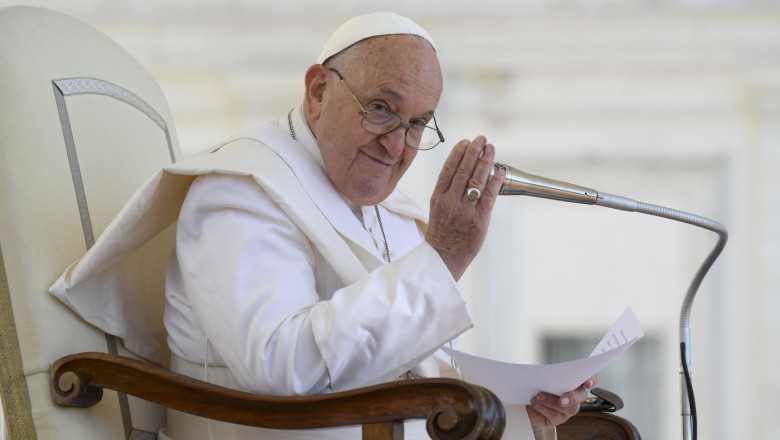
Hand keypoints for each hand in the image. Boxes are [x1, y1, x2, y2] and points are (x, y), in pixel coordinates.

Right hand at [425, 136, 504, 279]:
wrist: (443, 257)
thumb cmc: (442, 233)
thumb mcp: (437, 208)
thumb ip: (448, 190)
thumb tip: (463, 170)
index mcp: (438, 197)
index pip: (448, 169)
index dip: (457, 153)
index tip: (465, 142)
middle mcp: (450, 202)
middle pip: (463, 171)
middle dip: (473, 152)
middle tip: (481, 139)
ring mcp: (465, 211)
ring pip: (476, 180)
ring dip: (485, 162)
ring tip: (490, 149)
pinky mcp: (478, 220)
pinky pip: (488, 196)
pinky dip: (495, 181)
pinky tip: (499, 171)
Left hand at [526, 375, 596, 427]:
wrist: (521, 397)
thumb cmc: (535, 383)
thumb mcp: (541, 374)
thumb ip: (549, 372)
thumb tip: (548, 372)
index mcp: (573, 381)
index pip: (589, 378)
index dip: (591, 379)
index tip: (587, 383)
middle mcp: (574, 395)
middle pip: (581, 396)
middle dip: (572, 398)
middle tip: (561, 400)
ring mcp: (567, 408)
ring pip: (568, 408)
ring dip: (552, 401)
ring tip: (538, 396)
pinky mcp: (557, 418)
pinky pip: (555, 415)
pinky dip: (543, 408)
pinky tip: (535, 403)